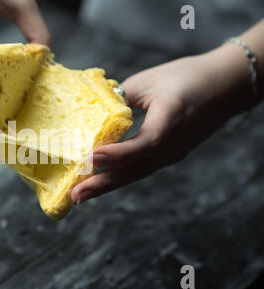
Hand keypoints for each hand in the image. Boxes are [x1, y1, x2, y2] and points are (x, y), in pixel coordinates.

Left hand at [71, 44, 250, 203]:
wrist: (227, 86)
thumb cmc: (188, 77)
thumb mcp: (150, 81)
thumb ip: (121, 99)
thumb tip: (94, 116)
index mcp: (171, 120)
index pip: (144, 143)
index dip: (117, 153)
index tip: (90, 159)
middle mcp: (173, 145)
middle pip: (135, 170)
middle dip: (103, 184)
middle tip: (76, 196)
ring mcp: (173, 154)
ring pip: (136, 173)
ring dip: (108, 184)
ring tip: (82, 193)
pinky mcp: (170, 155)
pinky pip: (141, 168)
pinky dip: (120, 174)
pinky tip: (102, 178)